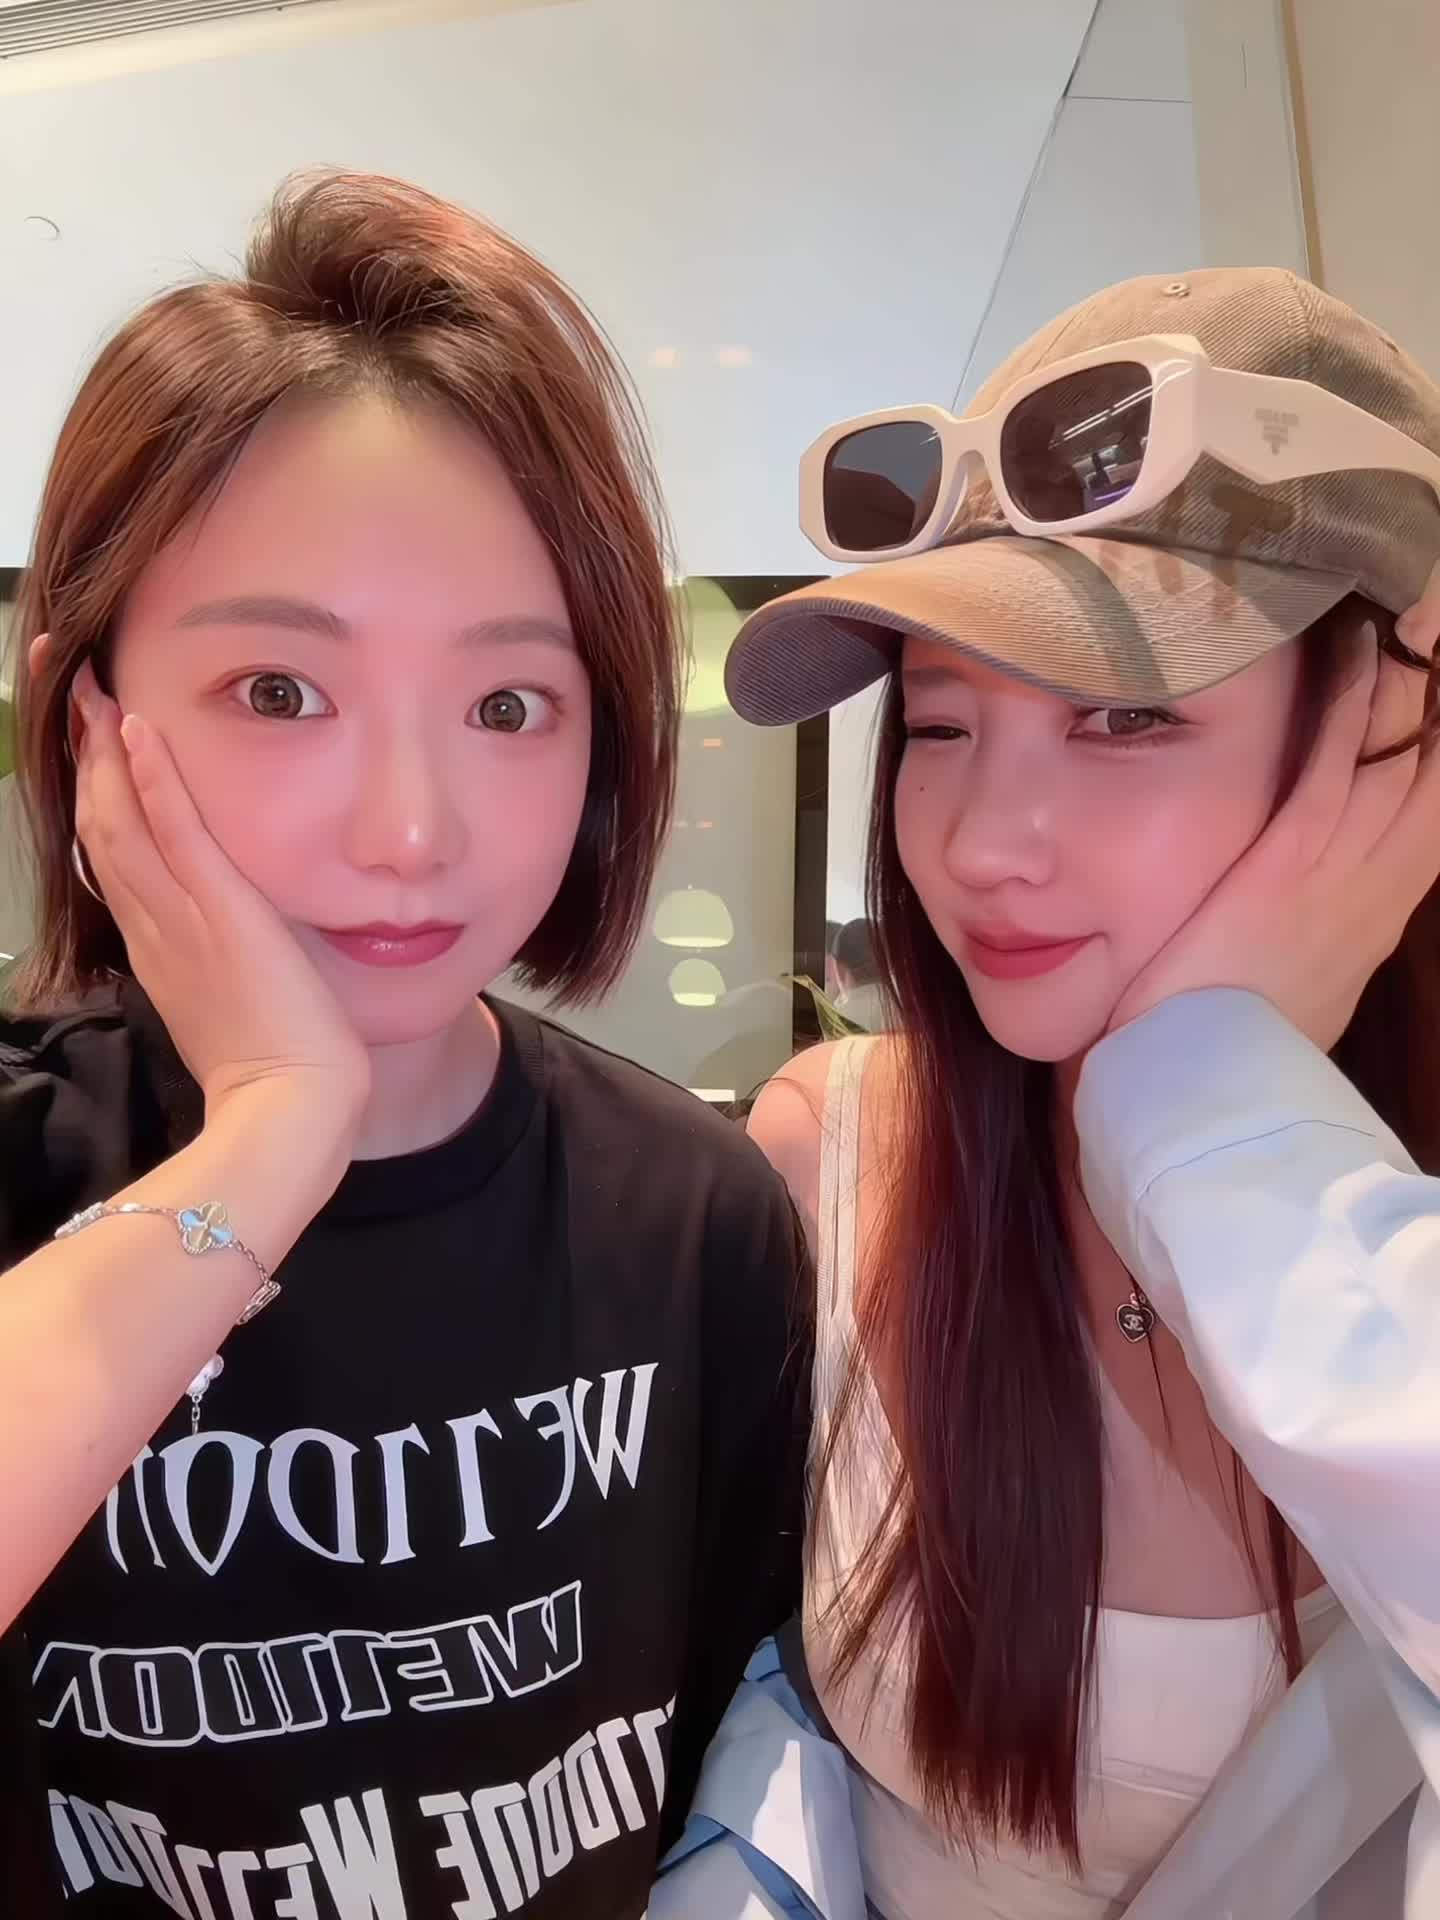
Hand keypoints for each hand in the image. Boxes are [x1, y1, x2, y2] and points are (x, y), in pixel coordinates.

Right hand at [60, 647, 371, 1129]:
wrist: (291, 1110)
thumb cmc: (276, 1070)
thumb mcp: (230, 1005)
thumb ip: (216, 964)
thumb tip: (223, 941)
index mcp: (156, 947)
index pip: (112, 854)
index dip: (93, 795)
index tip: (87, 744)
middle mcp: (154, 927)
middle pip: (99, 825)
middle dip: (82, 754)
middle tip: (65, 689)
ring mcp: (181, 919)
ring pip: (122, 820)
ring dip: (105, 749)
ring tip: (87, 687)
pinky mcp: (221, 914)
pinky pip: (178, 833)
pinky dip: (155, 779)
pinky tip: (139, 727)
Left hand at [1108, 574, 1439, 1051]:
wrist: (1212, 1090)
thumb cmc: (1237, 1033)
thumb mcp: (1300, 968)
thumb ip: (1312, 912)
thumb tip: (1308, 890)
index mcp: (1382, 899)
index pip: (1432, 799)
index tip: (1439, 679)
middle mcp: (1383, 875)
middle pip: (1439, 761)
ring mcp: (1345, 864)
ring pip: (1405, 748)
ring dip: (1414, 673)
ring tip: (1416, 601)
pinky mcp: (1294, 859)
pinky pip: (1333, 762)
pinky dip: (1347, 702)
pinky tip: (1352, 643)